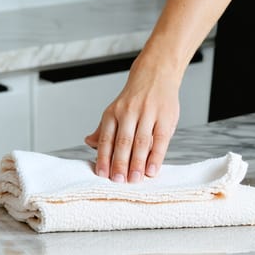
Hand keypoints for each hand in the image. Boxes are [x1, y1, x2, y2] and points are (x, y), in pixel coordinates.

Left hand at [85, 56, 180, 182]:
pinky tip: (152, 170)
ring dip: (137, 163)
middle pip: (123, 142)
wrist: (156, 74)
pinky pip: (160, 140)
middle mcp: (129, 112)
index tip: (102, 174)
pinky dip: (156, 156)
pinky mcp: (165, 117)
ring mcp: (148, 113)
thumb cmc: (135, 98)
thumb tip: (88, 142)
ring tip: (135, 179)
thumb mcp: (115, 109)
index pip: (106, 138)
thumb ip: (104, 129)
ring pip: (140, 142)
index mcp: (113, 112)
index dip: (103, 157)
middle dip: (120, 163)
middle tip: (119, 181)